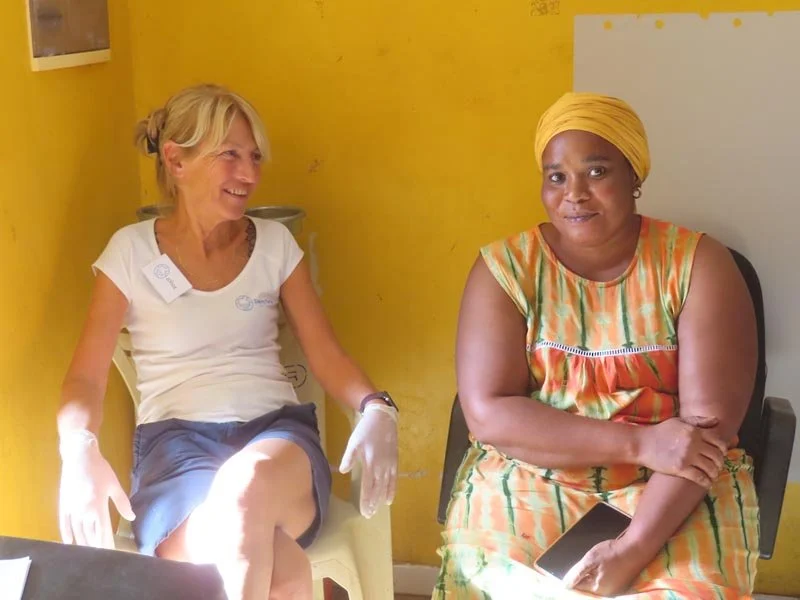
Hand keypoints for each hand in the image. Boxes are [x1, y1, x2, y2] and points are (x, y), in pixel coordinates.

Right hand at [58, 431, 134, 548]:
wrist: (79, 457)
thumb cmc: (100, 469)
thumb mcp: (114, 485)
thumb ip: (122, 503)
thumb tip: (131, 517)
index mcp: (98, 507)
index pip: (103, 531)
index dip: (107, 544)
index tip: (112, 554)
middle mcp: (83, 511)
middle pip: (90, 535)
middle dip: (96, 547)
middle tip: (102, 557)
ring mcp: (71, 509)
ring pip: (77, 532)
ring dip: (83, 543)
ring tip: (89, 553)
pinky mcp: (63, 505)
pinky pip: (64, 523)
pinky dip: (66, 534)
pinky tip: (70, 542)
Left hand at [339, 403, 397, 517]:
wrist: (383, 418)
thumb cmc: (365, 430)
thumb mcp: (354, 442)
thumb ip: (349, 457)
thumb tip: (344, 471)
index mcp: (370, 463)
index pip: (368, 487)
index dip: (366, 500)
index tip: (364, 511)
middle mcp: (381, 467)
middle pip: (378, 489)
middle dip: (373, 503)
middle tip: (369, 515)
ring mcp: (389, 465)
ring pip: (386, 486)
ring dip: (381, 499)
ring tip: (377, 510)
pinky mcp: (394, 461)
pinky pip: (394, 479)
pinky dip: (392, 490)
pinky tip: (390, 499)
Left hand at [563, 536, 646, 596]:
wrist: (635, 549)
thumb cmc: (612, 553)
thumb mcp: (591, 559)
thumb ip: (577, 573)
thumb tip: (565, 585)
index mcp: (597, 589)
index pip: (578, 586)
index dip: (573, 577)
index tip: (572, 569)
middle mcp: (606, 593)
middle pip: (587, 586)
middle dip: (582, 576)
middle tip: (585, 563)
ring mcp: (614, 590)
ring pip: (595, 584)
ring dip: (591, 575)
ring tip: (594, 563)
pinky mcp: (620, 584)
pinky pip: (605, 582)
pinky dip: (600, 574)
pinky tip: (602, 566)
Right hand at [636, 416, 726, 487]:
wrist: (642, 443)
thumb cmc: (661, 431)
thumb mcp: (679, 422)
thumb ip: (698, 421)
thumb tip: (717, 420)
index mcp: (694, 431)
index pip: (719, 442)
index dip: (723, 450)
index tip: (721, 454)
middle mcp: (693, 443)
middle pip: (716, 456)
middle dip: (719, 463)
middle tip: (717, 466)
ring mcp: (687, 456)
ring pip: (711, 468)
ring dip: (714, 473)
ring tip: (712, 475)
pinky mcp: (680, 468)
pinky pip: (700, 478)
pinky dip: (706, 482)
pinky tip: (706, 483)